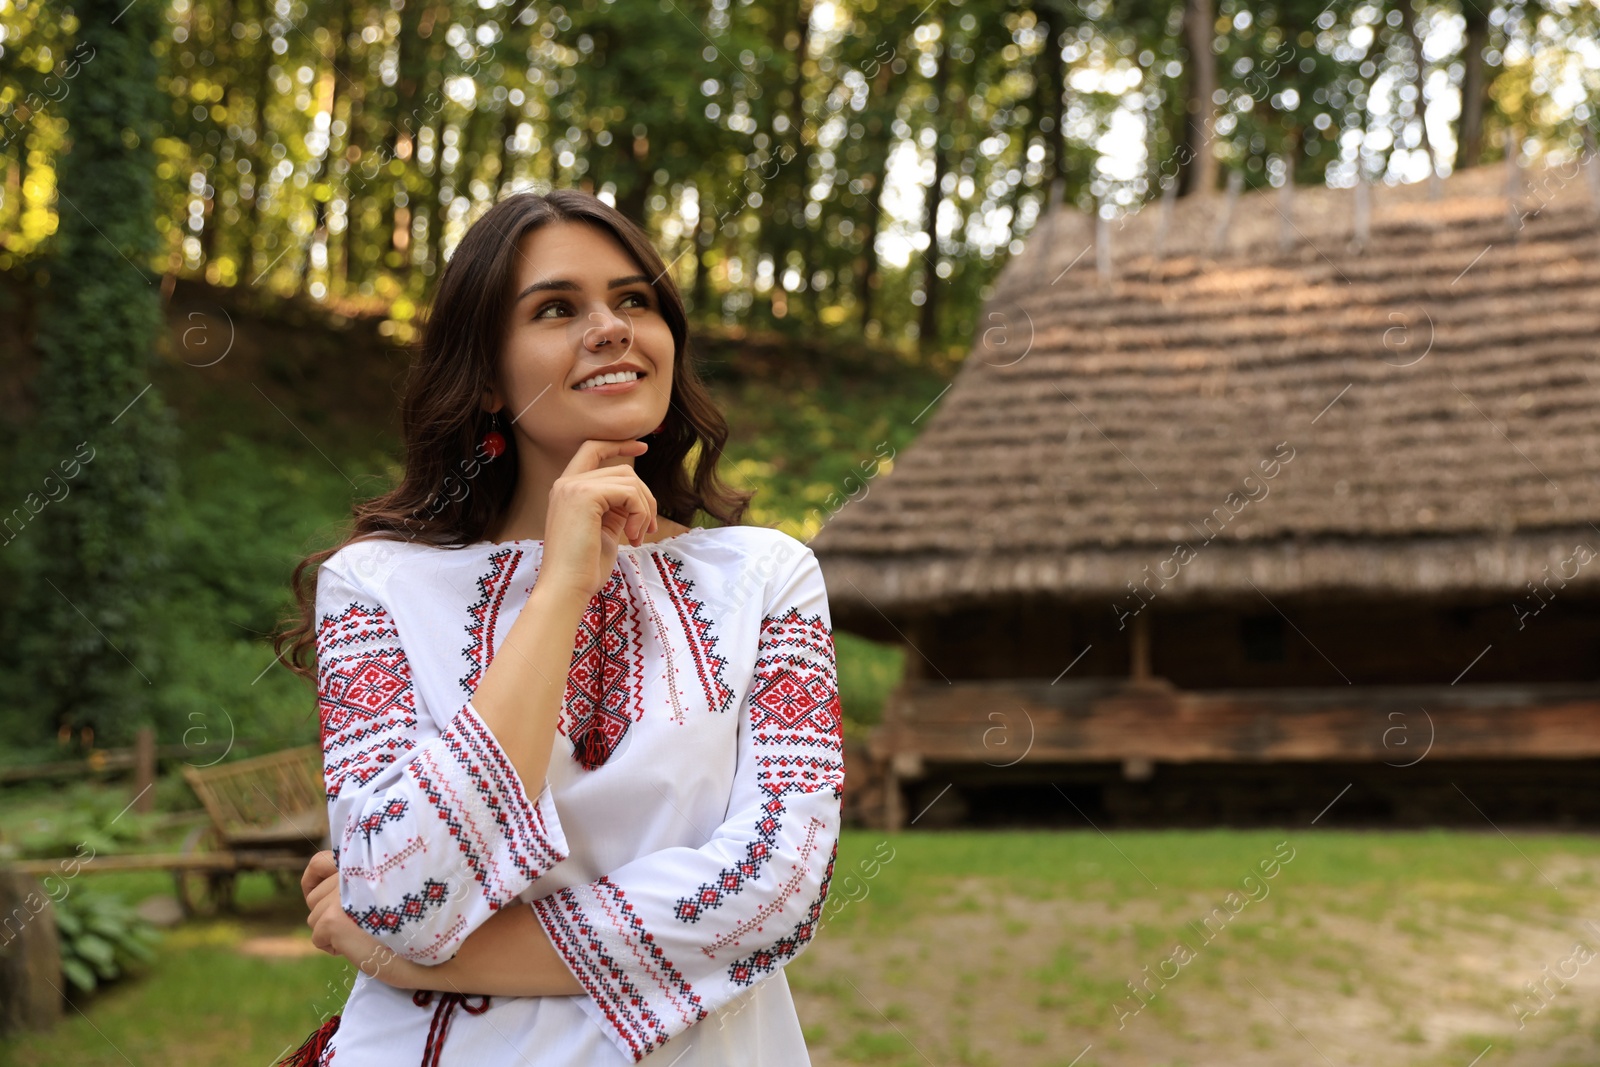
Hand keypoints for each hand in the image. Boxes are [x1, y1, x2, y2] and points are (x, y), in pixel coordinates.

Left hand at [301, 850, 428, 987]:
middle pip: (315, 896)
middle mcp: (351, 871)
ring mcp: (341, 894)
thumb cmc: (425, 919)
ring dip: (333, 930)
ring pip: (314, 917)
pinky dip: (334, 947)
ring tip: (365, 934)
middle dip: (331, 912)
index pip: (320, 863)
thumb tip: (329, 889)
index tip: (325, 894)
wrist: (442, 947)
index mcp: (366, 861)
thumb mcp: (394, 888)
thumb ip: (365, 880)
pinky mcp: (335, 919)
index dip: (316, 879)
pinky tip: (360, 947)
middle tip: (363, 924)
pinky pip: (318, 936)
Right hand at [538, 438, 658, 599]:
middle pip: (622, 470)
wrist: (566, 588)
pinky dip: (640, 514)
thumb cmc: (584, 568)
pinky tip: (632, 537)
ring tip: (638, 536)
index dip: (619, 445)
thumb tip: (637, 496)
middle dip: (645, 497)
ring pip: (629, 480)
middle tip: (649, 528)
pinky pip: (629, 492)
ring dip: (644, 509)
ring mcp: (573, 487)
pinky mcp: (585, 495)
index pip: (592, 449)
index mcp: (567, 489)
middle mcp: (566, 483)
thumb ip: (616, 508)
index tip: (643, 446)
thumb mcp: (604, 530)